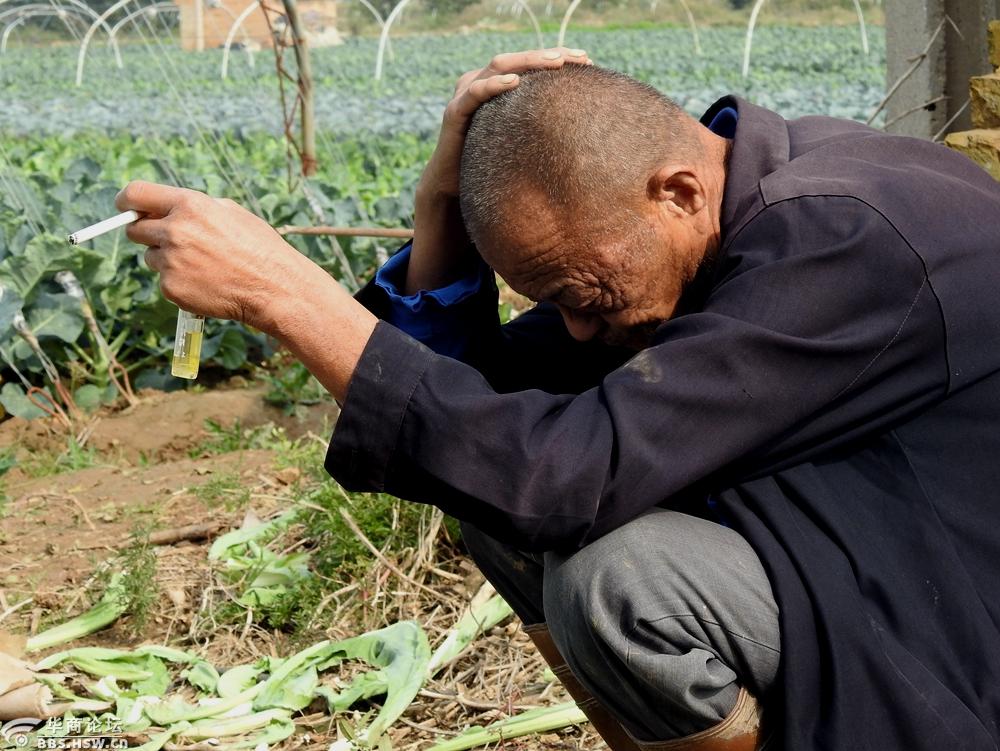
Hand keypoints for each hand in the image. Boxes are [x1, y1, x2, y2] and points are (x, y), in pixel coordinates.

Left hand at [116, 180, 375, 401]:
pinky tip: (206, 283)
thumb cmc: (259, 249)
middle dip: (148, 234)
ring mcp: (171, 261)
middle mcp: (175, 231)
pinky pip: (164, 282)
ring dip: (167, 261)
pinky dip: (180, 283)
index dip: (126, 202)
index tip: (125, 208)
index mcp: (189, 206)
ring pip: (150, 258)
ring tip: (202, 267)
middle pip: (135, 229)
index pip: (135, 194)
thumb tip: (164, 208)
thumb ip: (194, 208)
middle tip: (171, 243)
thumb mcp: (231, 213)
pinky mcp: (171, 288)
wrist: (274, 288)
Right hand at [420, 47, 591, 199]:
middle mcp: (479, 82)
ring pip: (498, 66)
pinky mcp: (455, 112)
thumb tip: (579, 125)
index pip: (529, 64)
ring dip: (528, 61)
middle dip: (548, 55)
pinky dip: (494, 84)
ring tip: (556, 61)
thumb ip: (537, 124)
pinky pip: (475, 93)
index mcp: (495, 85)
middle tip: (579, 57)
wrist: (451, 184)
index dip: (557, 58)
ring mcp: (465, 94)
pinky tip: (515, 82)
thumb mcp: (518, 137)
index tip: (588, 60)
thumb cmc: (489, 160)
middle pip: (517, 59)